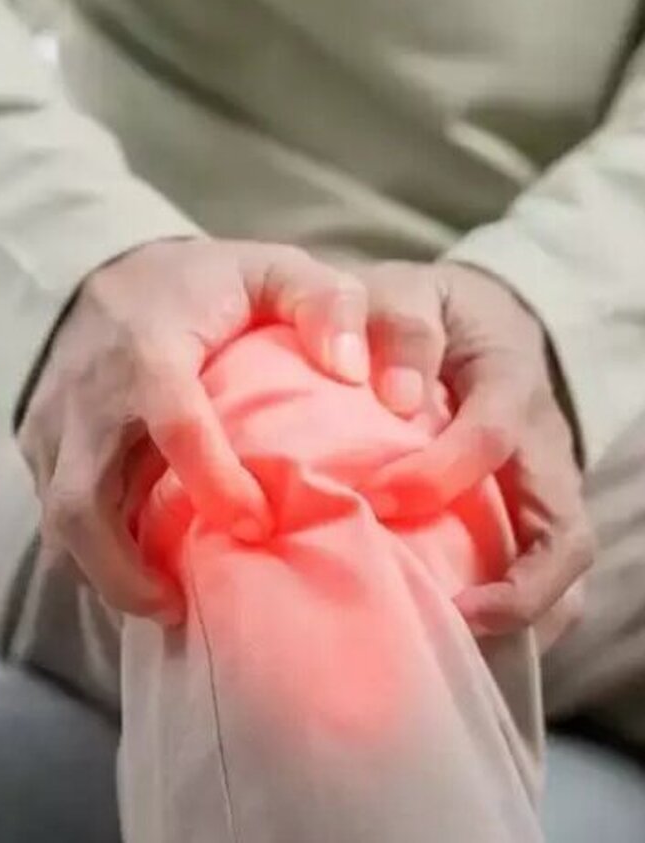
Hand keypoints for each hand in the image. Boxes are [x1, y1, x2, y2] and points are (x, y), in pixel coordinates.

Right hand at [18, 238, 370, 622]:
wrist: (99, 273)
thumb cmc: (198, 284)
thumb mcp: (270, 269)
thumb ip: (325, 302)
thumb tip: (354, 372)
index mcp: (148, 349)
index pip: (175, 426)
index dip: (215, 484)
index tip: (259, 524)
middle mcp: (88, 395)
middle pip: (81, 502)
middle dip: (123, 570)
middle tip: (178, 607)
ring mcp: (53, 424)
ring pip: (58, 521)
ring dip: (103, 573)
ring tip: (161, 602)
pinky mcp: (36, 446)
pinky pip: (54, 514)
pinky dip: (91, 551)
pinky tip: (136, 566)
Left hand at [360, 261, 592, 642]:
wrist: (467, 315)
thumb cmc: (422, 311)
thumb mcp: (404, 292)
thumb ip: (397, 327)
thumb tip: (398, 400)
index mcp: (510, 380)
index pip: (492, 437)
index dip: (437, 473)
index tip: (375, 497)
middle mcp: (543, 443)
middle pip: (564, 531)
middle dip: (514, 586)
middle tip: (444, 614)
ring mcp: (545, 484)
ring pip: (564, 566)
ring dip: (521, 614)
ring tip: (457, 646)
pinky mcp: (531, 512)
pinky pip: (545, 577)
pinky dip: (515, 616)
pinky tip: (457, 639)